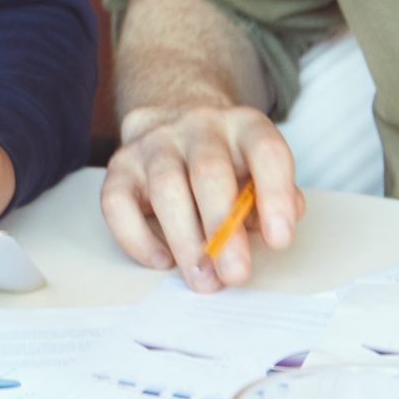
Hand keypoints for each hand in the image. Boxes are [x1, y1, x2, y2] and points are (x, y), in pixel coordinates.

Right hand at [100, 103, 303, 291]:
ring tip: (202, 279)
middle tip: (235, 274)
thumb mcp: (259, 171)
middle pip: (209, 171)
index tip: (279, 240)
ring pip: (165, 187)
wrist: (173, 119)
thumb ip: (271, 199)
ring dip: (185, 240)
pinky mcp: (121, 165)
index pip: (266, 152)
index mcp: (244, 125)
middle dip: (223, 228)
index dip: (275, 196)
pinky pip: (118, 202)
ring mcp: (155, 142)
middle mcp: (199, 126)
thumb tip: (274, 232)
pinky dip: (137, 237)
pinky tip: (162, 260)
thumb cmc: (226, 161)